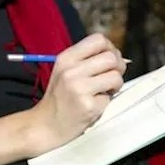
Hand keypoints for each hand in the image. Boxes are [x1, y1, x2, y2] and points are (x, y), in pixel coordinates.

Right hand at [28, 33, 126, 153]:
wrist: (46, 125)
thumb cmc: (60, 98)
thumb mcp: (65, 71)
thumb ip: (87, 61)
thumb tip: (117, 55)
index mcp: (66, 58)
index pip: (98, 39)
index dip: (110, 48)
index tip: (109, 61)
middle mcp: (71, 70)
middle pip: (111, 57)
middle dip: (118, 68)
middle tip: (111, 78)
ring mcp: (79, 88)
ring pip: (115, 76)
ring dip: (115, 85)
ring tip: (104, 91)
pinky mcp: (88, 106)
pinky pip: (110, 98)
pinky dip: (106, 102)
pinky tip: (94, 105)